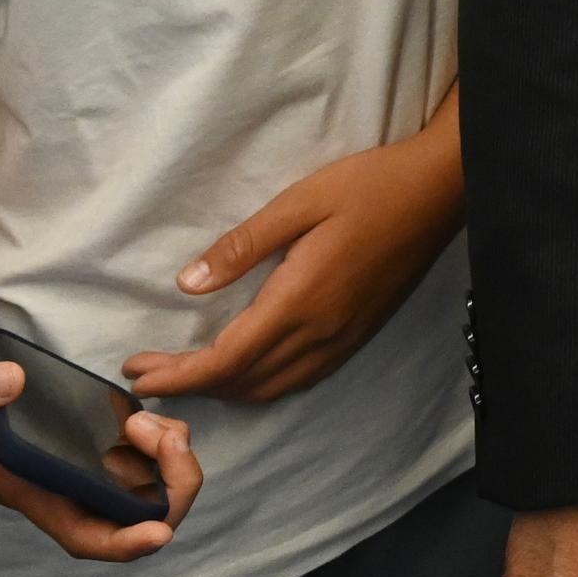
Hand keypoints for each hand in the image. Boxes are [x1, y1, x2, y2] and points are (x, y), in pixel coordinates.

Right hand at [0, 332, 197, 564]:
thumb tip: (9, 384)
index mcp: (34, 492)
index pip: (86, 536)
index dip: (126, 543)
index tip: (160, 533)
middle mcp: (64, 486)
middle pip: (135, 513)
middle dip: (170, 484)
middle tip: (163, 434)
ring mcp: (79, 463)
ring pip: (147, 482)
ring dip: (169, 459)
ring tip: (150, 419)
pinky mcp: (85, 437)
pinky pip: (139, 451)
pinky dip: (156, 437)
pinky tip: (145, 411)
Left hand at [125, 117, 463, 409]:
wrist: (439, 192)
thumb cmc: (368, 187)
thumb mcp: (299, 202)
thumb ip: (243, 246)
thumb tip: (187, 284)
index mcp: (300, 301)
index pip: (226, 360)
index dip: (179, 376)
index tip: (138, 374)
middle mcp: (321, 333)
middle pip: (245, 383)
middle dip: (191, 387)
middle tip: (148, 374)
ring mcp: (343, 339)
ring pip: (272, 388)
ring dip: (226, 390)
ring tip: (189, 375)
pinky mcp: (359, 335)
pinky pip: (300, 379)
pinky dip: (262, 385)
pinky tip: (248, 369)